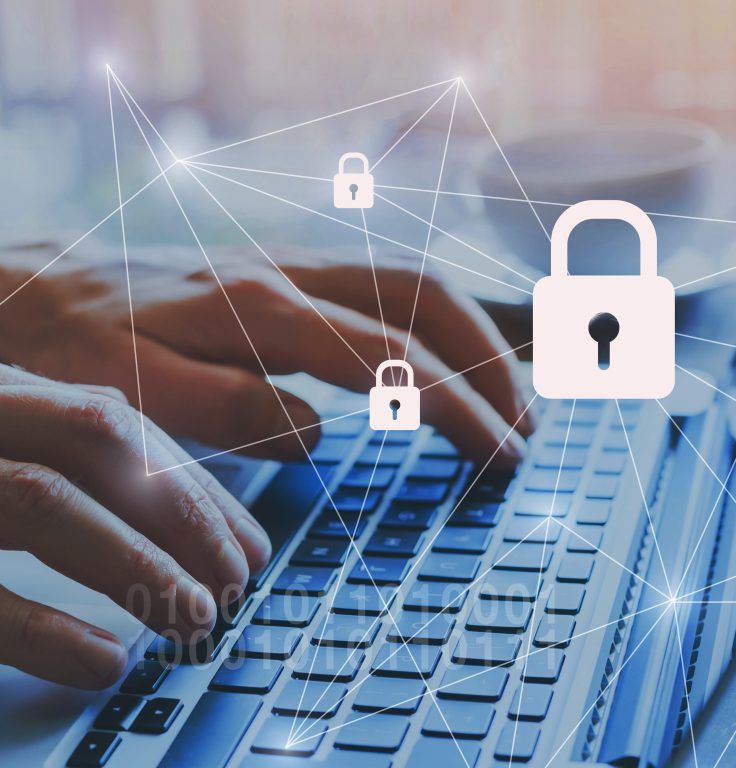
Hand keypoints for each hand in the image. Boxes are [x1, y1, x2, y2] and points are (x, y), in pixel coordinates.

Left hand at [0, 242, 533, 464]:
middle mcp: (288, 275)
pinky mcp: (283, 274)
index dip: (460, 409)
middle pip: (425, 300)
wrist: (35, 287)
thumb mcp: (136, 395)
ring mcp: (289, 267)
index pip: (395, 359)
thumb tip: (320, 430)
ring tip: (507, 395)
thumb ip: (229, 409)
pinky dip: (430, 323)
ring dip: (472, 336)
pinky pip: (379, 286)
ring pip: (410, 282)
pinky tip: (439, 357)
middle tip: (525, 428)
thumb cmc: (79, 347)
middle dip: (490, 364)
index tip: (500, 455)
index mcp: (262, 311)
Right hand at [0, 365, 269, 688]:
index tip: (249, 547)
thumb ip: (69, 456)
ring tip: (198, 621)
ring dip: (135, 565)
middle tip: (238, 585)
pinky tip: (105, 661)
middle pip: (100, 445)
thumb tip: (183, 515)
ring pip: (43, 501)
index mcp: (6, 395)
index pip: (126, 430)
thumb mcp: (7, 442)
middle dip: (184, 516)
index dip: (197, 489)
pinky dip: (43, 628)